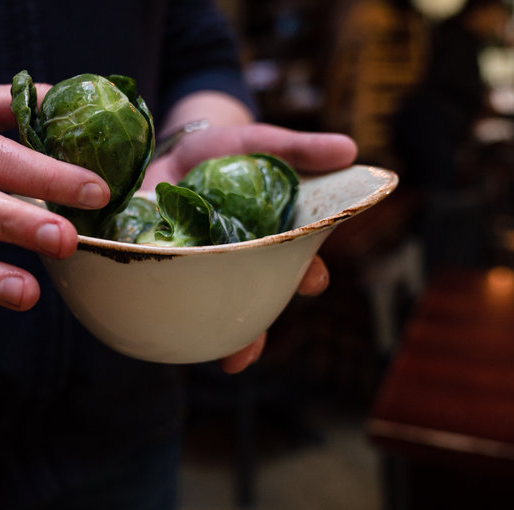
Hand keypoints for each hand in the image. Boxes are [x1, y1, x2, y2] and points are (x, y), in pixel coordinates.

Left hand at [143, 122, 355, 372]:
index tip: (313, 279)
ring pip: (217, 308)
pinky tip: (170, 330)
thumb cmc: (227, 150)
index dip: (307, 274)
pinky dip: (172, 312)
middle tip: (251, 349)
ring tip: (227, 360)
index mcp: (272, 239)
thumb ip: (298, 149)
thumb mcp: (261, 144)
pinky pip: (172, 295)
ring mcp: (204, 268)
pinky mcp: (166, 266)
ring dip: (223, 337)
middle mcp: (241, 262)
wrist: (173, 151)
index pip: (297, 263)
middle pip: (255, 300)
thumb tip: (349, 150)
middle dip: (257, 330)